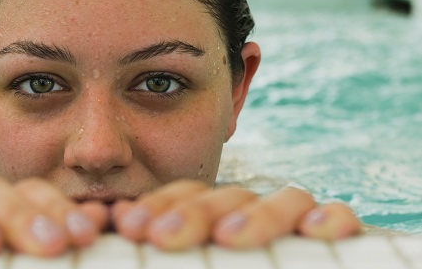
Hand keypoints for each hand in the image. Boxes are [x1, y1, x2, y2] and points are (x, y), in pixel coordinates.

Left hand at [111, 180, 361, 249]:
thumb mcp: (181, 267)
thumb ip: (157, 241)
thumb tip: (117, 218)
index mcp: (216, 223)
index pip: (188, 197)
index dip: (160, 205)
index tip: (131, 227)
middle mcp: (256, 219)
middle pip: (230, 197)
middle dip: (194, 212)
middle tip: (160, 236)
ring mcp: (298, 228)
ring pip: (285, 199)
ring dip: (256, 215)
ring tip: (227, 237)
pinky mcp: (339, 240)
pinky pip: (340, 219)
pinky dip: (332, 218)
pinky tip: (317, 229)